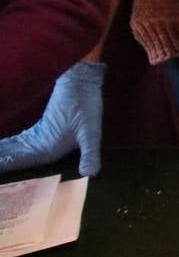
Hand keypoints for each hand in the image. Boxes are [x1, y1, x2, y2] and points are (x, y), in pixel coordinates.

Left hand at [0, 61, 105, 176]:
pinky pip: (17, 141)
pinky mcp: (38, 129)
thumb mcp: (91, 132)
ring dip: (2, 154)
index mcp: (52, 151)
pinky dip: (6, 145)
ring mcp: (39, 139)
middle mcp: (43, 148)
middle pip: (16, 159)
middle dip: (2, 161)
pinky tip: (1, 146)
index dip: (7, 165)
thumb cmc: (87, 106)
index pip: (23, 163)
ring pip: (14, 151)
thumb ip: (90, 153)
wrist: (83, 82)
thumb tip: (90, 173)